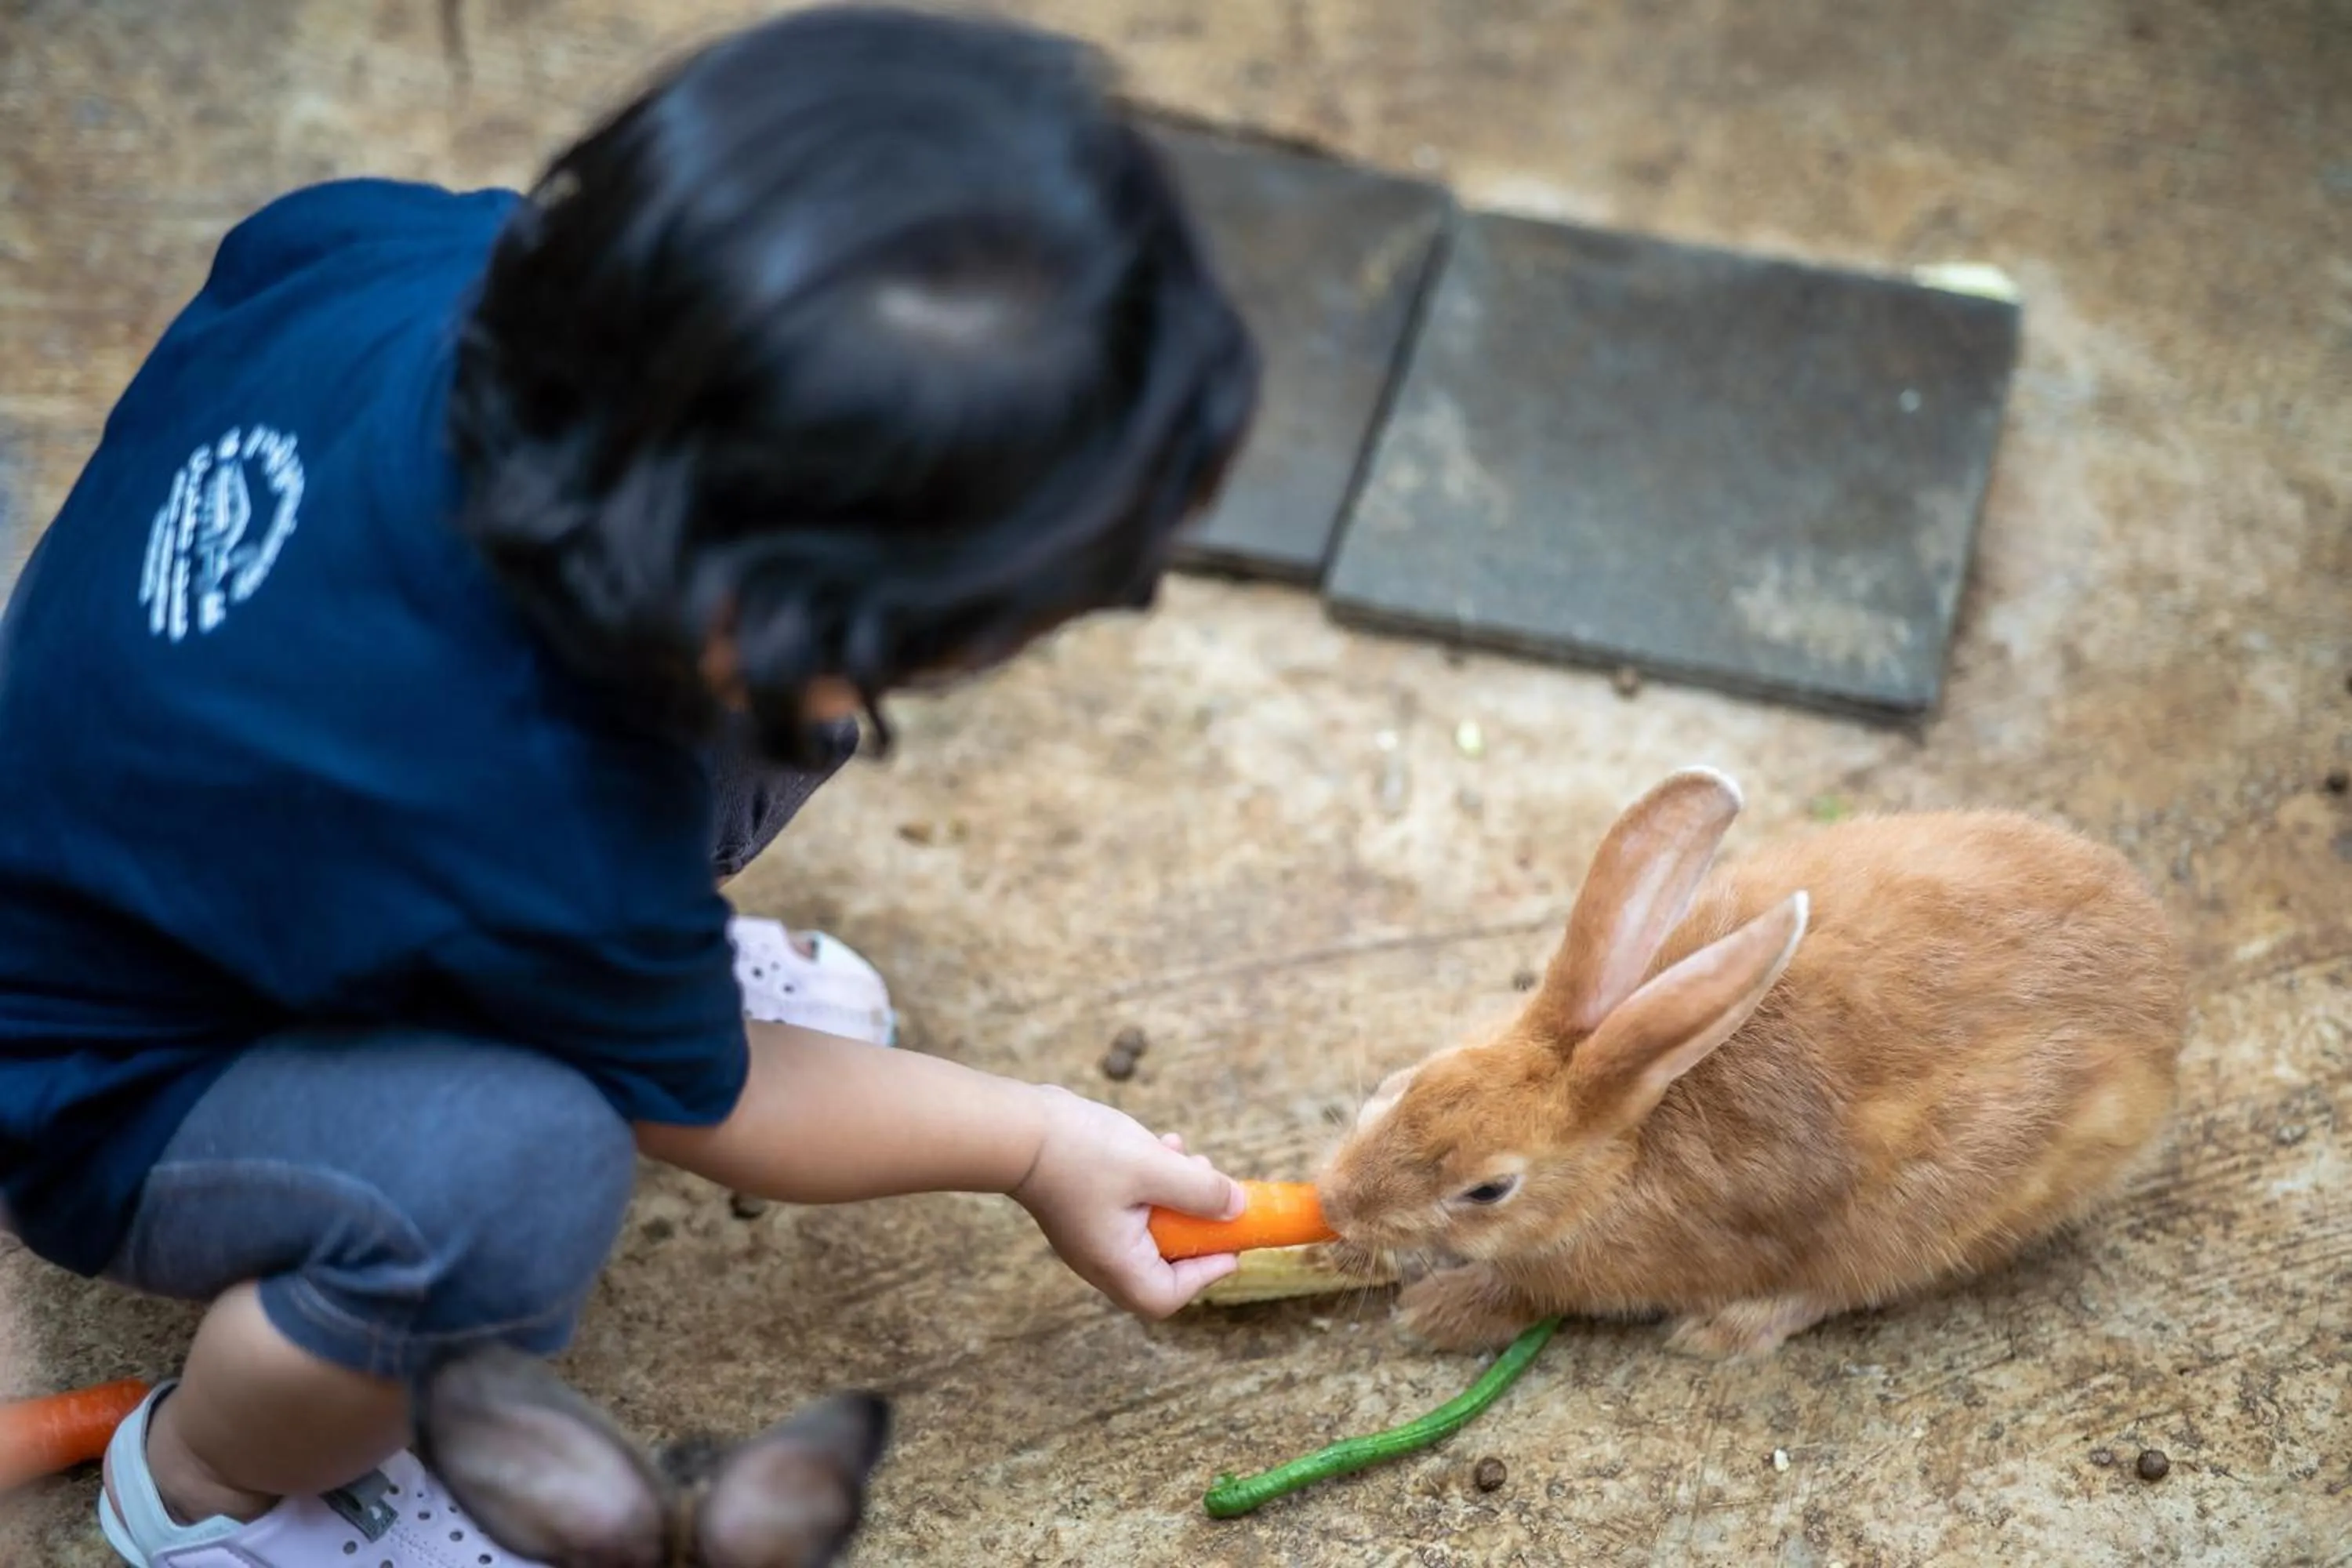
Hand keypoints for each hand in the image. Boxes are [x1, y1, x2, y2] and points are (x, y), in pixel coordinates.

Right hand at [1010, 1086, 1244, 1317]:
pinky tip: (1162, 1144)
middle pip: (1163, 1264)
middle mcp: (1100, 1257)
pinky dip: (1154, 1181)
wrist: (1017, 1127)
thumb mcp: (1153, 1167)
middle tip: (1215, 1193)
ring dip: (1178, 1195)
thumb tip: (1237, 1207)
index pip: (1168, 1296)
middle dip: (1196, 1225)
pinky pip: (1131, 1206)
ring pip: (1150, 1228)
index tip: (1230, 1242)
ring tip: (1187, 1157)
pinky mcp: (1084, 1207)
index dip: (1206, 1274)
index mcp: (1116, 1262)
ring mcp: (1090, 1233)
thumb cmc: (1081, 1152)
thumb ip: (1200, 1190)